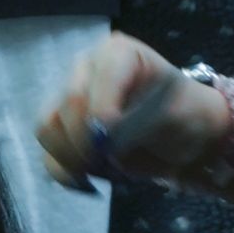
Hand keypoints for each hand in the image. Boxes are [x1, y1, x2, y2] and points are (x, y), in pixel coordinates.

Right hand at [43, 32, 221, 190]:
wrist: (182, 137)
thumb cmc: (184, 115)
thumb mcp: (171, 115)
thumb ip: (137, 122)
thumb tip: (101, 139)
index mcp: (117, 53)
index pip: (102, 77)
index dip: (102, 111)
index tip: (111, 144)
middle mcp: (86, 69)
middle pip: (70, 103)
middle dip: (87, 141)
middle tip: (112, 162)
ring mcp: (69, 97)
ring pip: (50, 127)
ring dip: (74, 157)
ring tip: (106, 169)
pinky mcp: (61, 128)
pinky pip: (49, 152)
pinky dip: (66, 171)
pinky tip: (89, 179)